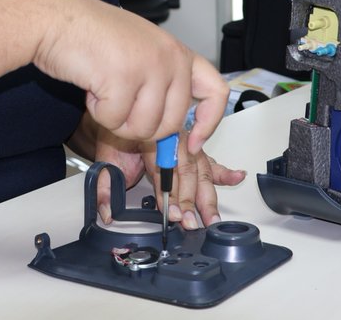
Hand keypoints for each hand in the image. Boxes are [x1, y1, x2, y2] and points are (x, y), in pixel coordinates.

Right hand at [33, 0, 228, 150]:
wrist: (57, 18)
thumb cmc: (90, 34)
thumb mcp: (142, 52)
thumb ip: (162, 84)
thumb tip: (171, 130)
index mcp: (177, 52)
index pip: (215, 92)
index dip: (208, 124)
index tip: (192, 142)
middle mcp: (170, 58)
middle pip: (170, 124)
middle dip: (141, 127)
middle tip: (119, 106)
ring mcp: (149, 67)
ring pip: (144, 128)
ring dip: (117, 120)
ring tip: (104, 90)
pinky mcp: (124, 79)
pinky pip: (115, 121)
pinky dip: (97, 113)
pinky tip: (92, 87)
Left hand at [81, 119, 245, 228]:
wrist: (120, 118)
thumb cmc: (116, 137)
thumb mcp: (104, 158)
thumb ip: (104, 186)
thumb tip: (107, 212)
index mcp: (153, 138)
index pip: (166, 168)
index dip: (171, 193)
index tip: (173, 214)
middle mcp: (173, 139)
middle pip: (187, 170)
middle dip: (191, 200)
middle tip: (192, 222)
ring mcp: (185, 144)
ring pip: (201, 169)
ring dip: (207, 196)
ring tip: (212, 217)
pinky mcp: (191, 151)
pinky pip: (209, 161)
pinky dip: (224, 172)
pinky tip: (237, 177)